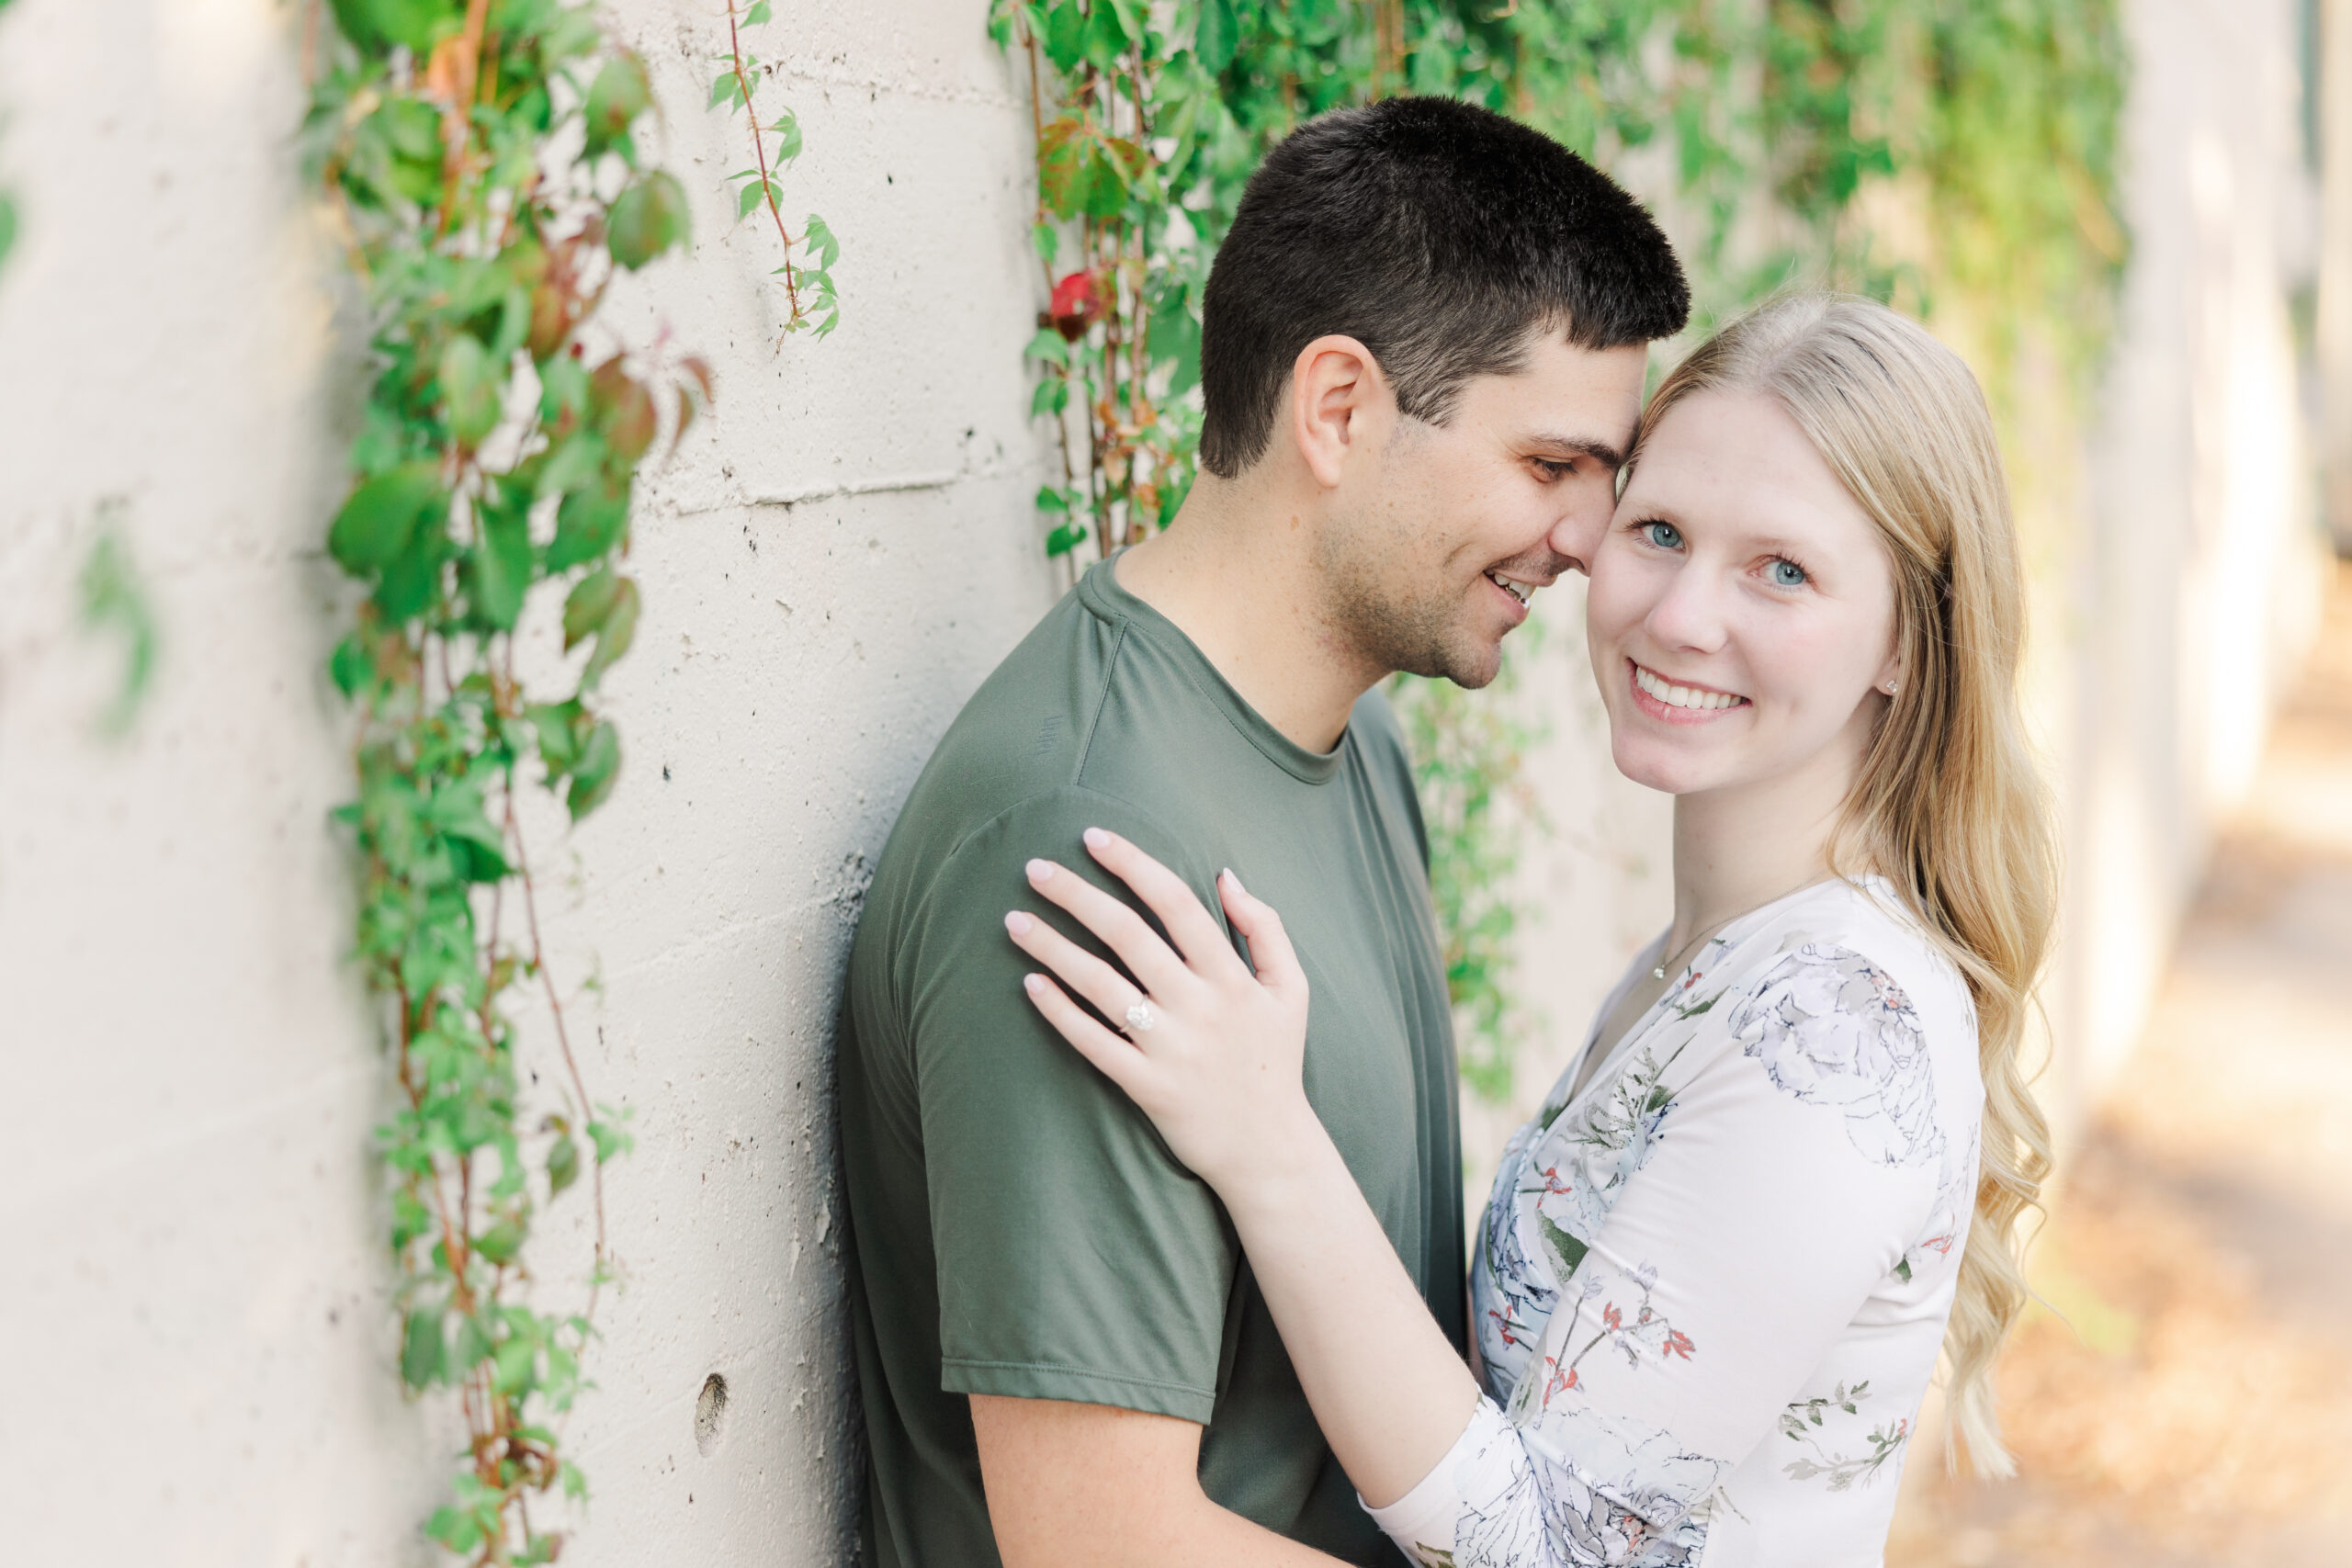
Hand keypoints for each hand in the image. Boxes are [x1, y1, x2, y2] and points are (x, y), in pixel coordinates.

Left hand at [1006, 828, 1315, 1190]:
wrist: (1269, 1150)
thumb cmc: (1276, 1060)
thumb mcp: (1292, 989)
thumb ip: (1265, 928)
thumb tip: (1224, 875)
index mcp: (1231, 976)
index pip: (1175, 903)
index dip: (1132, 864)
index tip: (1092, 837)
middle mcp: (1198, 1006)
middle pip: (1128, 934)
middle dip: (1077, 894)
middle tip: (1034, 868)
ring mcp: (1169, 1047)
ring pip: (1100, 985)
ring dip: (1053, 948)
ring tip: (1014, 920)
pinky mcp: (1145, 1086)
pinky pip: (1093, 1042)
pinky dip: (1059, 1012)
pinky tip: (1029, 983)